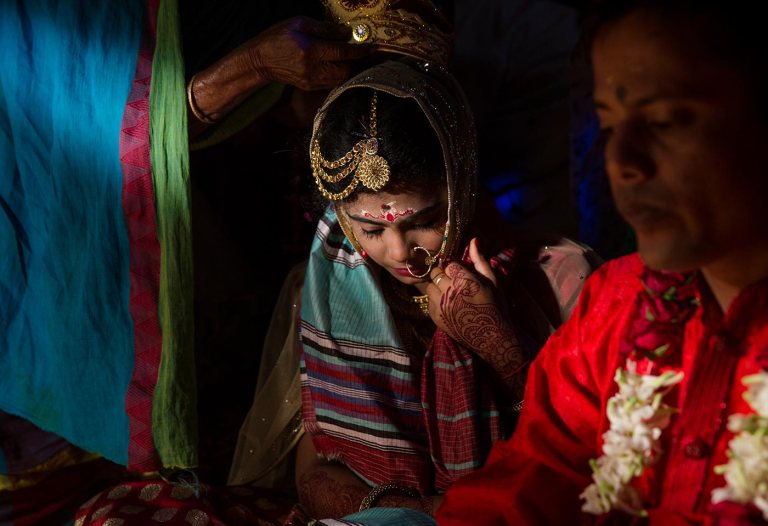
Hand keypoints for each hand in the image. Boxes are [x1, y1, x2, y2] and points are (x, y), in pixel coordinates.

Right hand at [243, 16, 369, 89]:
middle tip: (371, 54)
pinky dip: (342, 74)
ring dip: (352, 69)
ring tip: (360, 60)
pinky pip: (333, 82)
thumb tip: (347, 33)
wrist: (260, 61)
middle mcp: (313, 69)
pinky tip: (345, 65)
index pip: (342, 52)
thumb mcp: (300, 24)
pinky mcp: (311, 87)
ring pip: (341, 78)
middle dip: (360, 63)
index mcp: (310, 51)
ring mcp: (312, 81)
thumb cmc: (278, 37)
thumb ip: (325, 29)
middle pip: (346, 70)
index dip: (361, 50)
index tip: (375, 47)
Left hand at [425, 239, 528, 385]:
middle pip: (436, 272)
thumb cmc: (496, 307)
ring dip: (437, 287)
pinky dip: (435, 300)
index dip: (455, 267)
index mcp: (465, 280)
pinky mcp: (435, 317)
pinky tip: (448, 305)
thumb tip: (473, 240)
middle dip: (444, 274)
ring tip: (450, 293)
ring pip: (429, 286)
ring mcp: (440, 305)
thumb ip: (480, 260)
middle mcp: (449, 291)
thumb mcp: (493, 282)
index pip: (449, 263)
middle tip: (455, 282)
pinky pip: (428, 301)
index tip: (462, 273)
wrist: (491, 338)